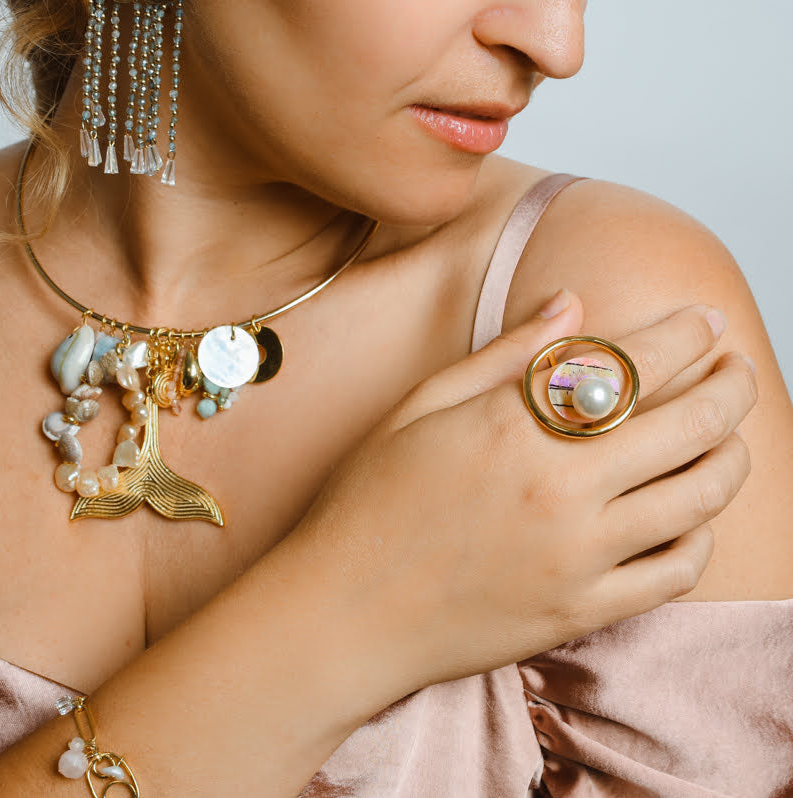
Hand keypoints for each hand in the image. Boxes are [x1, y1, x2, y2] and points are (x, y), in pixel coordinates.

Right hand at [288, 293, 756, 694]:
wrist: (342, 611)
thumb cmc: (367, 503)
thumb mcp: (419, 408)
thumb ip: (504, 353)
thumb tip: (570, 302)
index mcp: (513, 427)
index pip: (630, 364)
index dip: (682, 335)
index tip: (704, 322)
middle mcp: (558, 488)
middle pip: (688, 425)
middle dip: (730, 386)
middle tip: (739, 369)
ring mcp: (576, 556)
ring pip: (698, 498)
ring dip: (731, 457)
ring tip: (731, 438)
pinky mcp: (579, 612)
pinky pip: (673, 574)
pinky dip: (698, 538)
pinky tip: (689, 519)